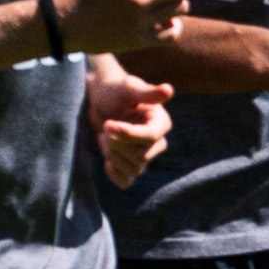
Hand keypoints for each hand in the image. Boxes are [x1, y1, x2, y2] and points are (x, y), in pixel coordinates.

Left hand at [85, 58, 172, 187]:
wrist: (100, 99)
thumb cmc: (115, 89)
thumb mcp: (128, 88)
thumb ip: (147, 93)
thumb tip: (169, 90)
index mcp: (161, 122)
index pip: (150, 137)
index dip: (128, 134)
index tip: (107, 125)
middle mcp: (157, 141)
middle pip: (141, 156)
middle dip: (117, 143)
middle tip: (106, 126)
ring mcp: (144, 155)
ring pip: (134, 169)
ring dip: (113, 155)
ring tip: (104, 137)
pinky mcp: (130, 164)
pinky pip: (127, 181)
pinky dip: (115, 174)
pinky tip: (106, 161)